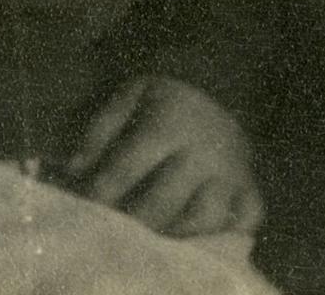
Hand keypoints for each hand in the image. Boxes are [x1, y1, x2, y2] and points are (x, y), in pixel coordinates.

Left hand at [68, 74, 262, 238]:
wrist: (219, 85)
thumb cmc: (165, 97)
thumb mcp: (128, 96)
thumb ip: (99, 130)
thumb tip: (73, 169)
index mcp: (168, 124)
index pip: (127, 168)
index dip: (101, 191)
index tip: (85, 207)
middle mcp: (202, 152)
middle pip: (162, 202)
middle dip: (132, 221)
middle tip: (113, 233)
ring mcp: (231, 175)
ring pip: (203, 220)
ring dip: (174, 233)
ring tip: (152, 239)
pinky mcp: (251, 191)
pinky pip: (244, 224)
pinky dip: (223, 235)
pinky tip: (198, 239)